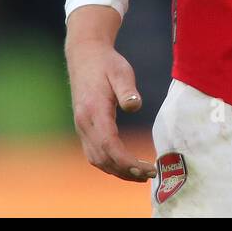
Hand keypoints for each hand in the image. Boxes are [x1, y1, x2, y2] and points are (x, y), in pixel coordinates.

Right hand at [65, 6, 156, 182]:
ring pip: (96, 159)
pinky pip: (94, 153)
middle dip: (125, 171)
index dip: (127, 161)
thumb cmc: (107, 63)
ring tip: (140, 175)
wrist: (85, 55)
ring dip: (117, 171)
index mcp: (94, 111)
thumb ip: (127, 90)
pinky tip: (125, 165)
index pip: (109, 145)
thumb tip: (135, 106)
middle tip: (150, 174)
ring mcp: (81, 127)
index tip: (146, 168)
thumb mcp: (121, 71)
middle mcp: (84, 123)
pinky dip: (109, 164)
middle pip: (102, 158)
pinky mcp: (84, 127)